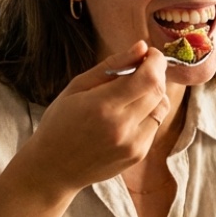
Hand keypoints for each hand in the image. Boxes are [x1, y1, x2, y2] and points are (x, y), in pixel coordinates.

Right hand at [22, 41, 170, 192]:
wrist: (53, 168)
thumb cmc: (59, 123)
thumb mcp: (77, 86)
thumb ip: (111, 65)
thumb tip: (142, 48)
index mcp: (103, 106)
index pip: (148, 78)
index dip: (156, 61)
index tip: (150, 54)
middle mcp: (122, 127)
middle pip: (159, 90)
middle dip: (156, 73)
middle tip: (142, 68)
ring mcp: (133, 144)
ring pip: (162, 107)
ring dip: (154, 93)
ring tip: (133, 92)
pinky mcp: (138, 155)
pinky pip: (155, 124)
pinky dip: (148, 112)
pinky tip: (127, 114)